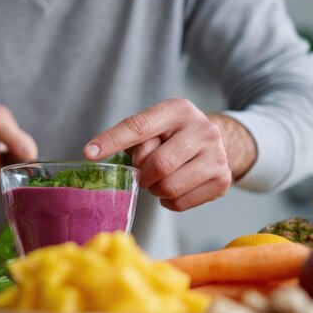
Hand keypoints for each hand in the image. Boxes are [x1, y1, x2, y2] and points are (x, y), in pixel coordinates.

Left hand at [83, 98, 232, 210]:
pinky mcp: (223, 180)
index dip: (112, 141)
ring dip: (155, 190)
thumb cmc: (173, 136)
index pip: (138, 127)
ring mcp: (217, 155)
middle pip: (158, 165)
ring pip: (169, 187)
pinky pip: (180, 203)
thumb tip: (94, 154)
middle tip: (144, 174)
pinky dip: (169, 201)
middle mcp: (203, 129)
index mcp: (178, 110)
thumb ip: (132, 138)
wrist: (214, 144)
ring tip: (160, 180)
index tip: (89, 153)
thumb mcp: (154, 127)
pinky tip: (174, 188)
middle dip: (143, 175)